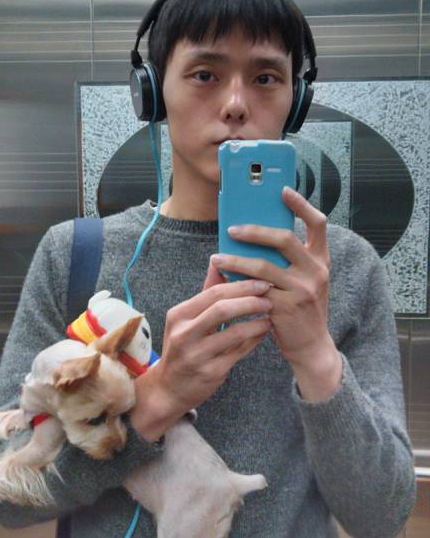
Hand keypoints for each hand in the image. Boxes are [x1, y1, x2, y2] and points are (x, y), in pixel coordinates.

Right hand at [130, 276, 272, 440]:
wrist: (169, 388)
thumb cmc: (183, 347)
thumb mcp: (186, 319)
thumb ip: (206, 292)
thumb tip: (218, 261)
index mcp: (178, 315)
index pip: (213, 293)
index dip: (240, 285)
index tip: (261, 280)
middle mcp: (184, 334)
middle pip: (222, 310)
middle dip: (250, 300)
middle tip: (269, 296)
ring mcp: (197, 355)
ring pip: (234, 333)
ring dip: (256, 322)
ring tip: (270, 315)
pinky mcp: (210, 373)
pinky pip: (239, 352)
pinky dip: (254, 340)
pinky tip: (263, 331)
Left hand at [210, 187, 337, 375]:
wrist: (312, 347)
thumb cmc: (303, 310)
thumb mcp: (306, 281)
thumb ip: (291, 261)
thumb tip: (257, 237)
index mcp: (321, 260)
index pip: (318, 224)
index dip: (302, 204)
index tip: (283, 191)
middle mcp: (315, 272)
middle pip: (285, 239)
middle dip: (255, 231)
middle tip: (233, 229)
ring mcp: (301, 290)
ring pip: (263, 266)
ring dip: (236, 260)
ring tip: (217, 257)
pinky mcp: (284, 308)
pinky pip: (255, 289)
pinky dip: (237, 282)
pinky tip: (224, 278)